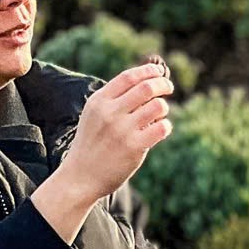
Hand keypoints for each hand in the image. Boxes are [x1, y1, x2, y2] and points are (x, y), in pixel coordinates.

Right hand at [37, 61, 172, 237]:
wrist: (80, 177)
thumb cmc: (91, 144)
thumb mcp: (94, 115)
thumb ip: (114, 98)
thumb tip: (144, 78)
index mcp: (99, 102)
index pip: (128, 77)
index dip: (148, 71)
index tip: (158, 72)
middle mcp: (110, 113)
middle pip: (146, 87)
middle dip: (162, 84)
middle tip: (168, 87)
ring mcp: (122, 130)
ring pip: (157, 106)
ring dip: (164, 107)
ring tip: (159, 114)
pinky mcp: (134, 148)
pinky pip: (161, 128)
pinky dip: (165, 126)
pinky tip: (160, 130)